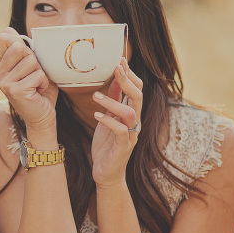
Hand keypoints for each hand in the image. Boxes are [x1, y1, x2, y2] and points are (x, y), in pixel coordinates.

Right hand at [0, 27, 57, 131]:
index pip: (5, 39)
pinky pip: (38, 75)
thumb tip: (7, 30)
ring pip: (31, 62)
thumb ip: (21, 49)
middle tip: (33, 75)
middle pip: (21, 48)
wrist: (42, 116)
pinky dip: (43, 82)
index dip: (21, 45)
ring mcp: (5, 83)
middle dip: (34, 60)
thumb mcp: (30, 65)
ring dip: (40, 73)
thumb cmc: (38, 89)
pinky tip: (37, 92)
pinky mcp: (16, 91)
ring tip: (36, 84)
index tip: (25, 60)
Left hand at [91, 58, 143, 189]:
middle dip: (127, 81)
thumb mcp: (108, 119)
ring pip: (130, 113)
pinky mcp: (124, 147)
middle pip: (138, 97)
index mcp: (132, 114)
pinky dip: (109, 121)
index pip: (137, 90)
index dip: (130, 75)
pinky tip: (96, 115)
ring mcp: (131, 135)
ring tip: (95, 96)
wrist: (106, 173)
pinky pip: (121, 131)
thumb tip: (113, 81)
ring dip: (113, 102)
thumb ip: (113, 101)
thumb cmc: (106, 145)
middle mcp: (135, 122)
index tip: (120, 59)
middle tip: (116, 68)